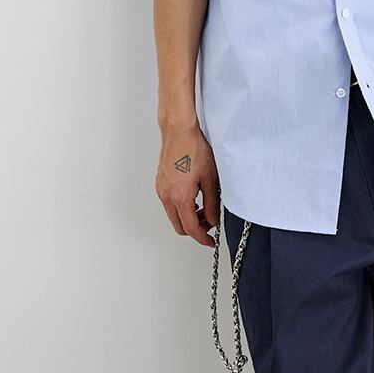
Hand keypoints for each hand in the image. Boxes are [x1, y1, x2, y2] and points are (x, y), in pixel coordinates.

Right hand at [155, 123, 219, 247]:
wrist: (179, 131)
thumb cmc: (193, 149)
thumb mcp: (210, 178)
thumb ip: (212, 203)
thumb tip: (213, 220)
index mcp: (180, 197)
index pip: (190, 228)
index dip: (202, 238)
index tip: (210, 241)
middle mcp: (166, 196)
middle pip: (179, 226)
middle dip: (195, 228)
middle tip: (210, 222)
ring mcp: (161, 189)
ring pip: (173, 215)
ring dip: (187, 217)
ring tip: (203, 207)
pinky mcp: (160, 183)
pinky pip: (169, 203)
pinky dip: (180, 206)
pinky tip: (193, 196)